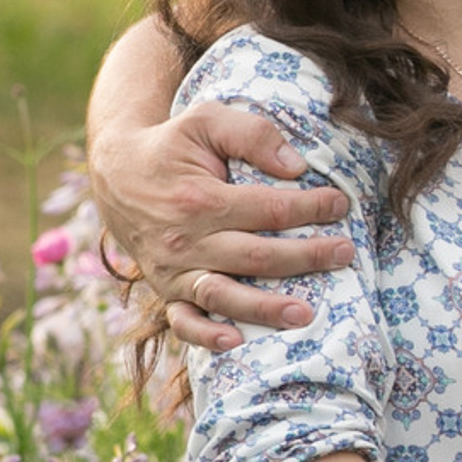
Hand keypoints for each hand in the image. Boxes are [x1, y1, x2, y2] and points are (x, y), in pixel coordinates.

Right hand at [88, 103, 353, 354]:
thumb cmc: (172, 144)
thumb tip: (297, 166)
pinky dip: (205, 336)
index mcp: (199, 199)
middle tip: (345, 254)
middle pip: (256, 256)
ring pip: (225, 295)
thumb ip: (252, 134)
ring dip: (266, 309)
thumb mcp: (206, 120)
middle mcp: (184, 240)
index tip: (340, 205)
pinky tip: (235, 341)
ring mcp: (173, 271)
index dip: (310, 208)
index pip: (268, 209)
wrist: (115, 172)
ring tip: (306, 315)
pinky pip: (183, 321)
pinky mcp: (165, 289)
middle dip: (306, 257)